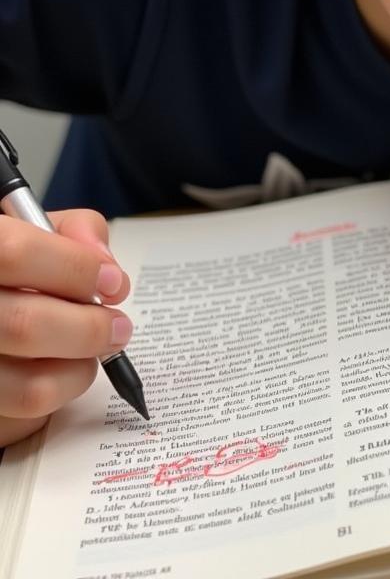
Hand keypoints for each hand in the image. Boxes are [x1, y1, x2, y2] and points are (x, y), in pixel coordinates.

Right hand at [0, 210, 131, 447]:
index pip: (15, 254)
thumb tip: (105, 266)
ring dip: (81, 367)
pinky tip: (63, 368)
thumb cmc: (18, 268)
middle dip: (90, 328)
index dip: (74, 268)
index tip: (112, 282)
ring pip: (32, 385)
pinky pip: (28, 413)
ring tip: (93, 350)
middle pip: (26, 325)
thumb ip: (77, 232)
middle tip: (118, 327)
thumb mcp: (39, 231)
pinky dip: (62, 392)